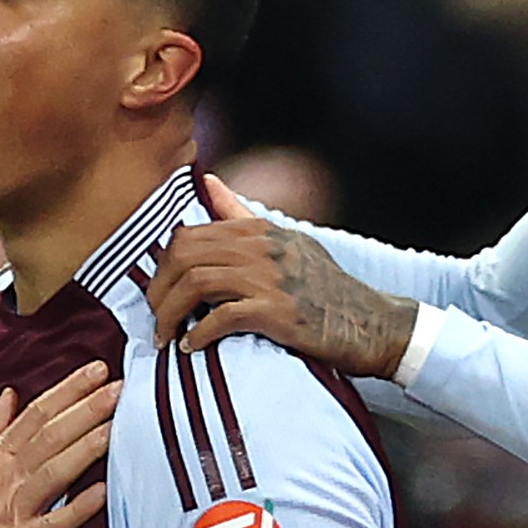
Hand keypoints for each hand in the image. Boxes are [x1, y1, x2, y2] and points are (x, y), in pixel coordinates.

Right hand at [0, 359, 118, 527]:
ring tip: (116, 427)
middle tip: (120, 387)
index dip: (69, 391)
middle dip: (87, 409)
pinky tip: (103, 494)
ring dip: (86, 448)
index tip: (96, 371)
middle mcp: (6, 478)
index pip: (36, 415)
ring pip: (55, 472)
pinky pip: (52, 525)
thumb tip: (9, 396)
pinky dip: (77, 509)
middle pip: (51, 436)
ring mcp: (12, 510)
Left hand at [146, 174, 416, 378]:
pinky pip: (222, 316)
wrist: (374, 324)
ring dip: (171, 313)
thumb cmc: (325, 289)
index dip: (163, 266)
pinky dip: (199, 333)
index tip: (158, 293)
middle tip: (154, 318)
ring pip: (198, 282)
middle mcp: (263, 248)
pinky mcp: (279, 312)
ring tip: (165, 336)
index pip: (189, 235)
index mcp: (260, 231)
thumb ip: (241, 215)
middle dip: (159, 289)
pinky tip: (192, 347)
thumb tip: (207, 181)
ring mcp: (272, 278)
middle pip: (186, 255)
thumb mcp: (286, 243)